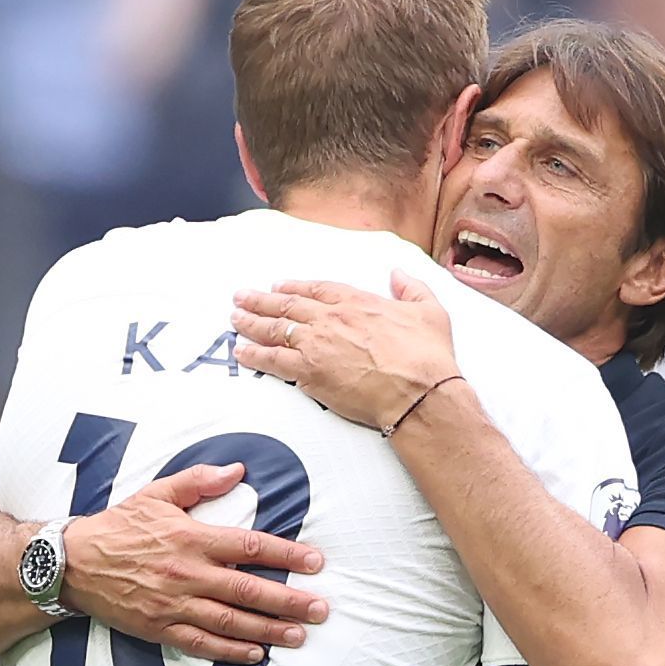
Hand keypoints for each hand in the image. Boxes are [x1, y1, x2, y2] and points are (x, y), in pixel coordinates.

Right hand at [63, 462, 329, 664]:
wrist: (72, 563)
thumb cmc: (117, 527)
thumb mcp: (157, 493)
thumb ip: (200, 481)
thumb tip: (238, 470)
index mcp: (191, 538)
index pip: (251, 547)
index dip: (287, 555)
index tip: (315, 563)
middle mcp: (188, 574)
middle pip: (249, 591)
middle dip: (290, 601)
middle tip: (320, 609)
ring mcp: (175, 605)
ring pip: (231, 622)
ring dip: (269, 630)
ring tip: (299, 635)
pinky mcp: (160, 628)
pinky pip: (202, 644)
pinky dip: (231, 651)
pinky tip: (256, 653)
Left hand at [231, 272, 459, 431]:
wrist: (418, 391)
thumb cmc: (427, 356)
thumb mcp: (429, 311)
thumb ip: (412, 288)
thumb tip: (398, 273)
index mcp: (357, 301)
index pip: (317, 289)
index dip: (295, 287)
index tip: (279, 286)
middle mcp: (331, 318)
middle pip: (287, 305)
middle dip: (261, 300)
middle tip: (241, 297)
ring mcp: (316, 344)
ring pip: (274, 329)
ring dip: (251, 323)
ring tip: (235, 319)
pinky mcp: (308, 372)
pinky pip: (272, 361)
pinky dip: (254, 355)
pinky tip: (241, 352)